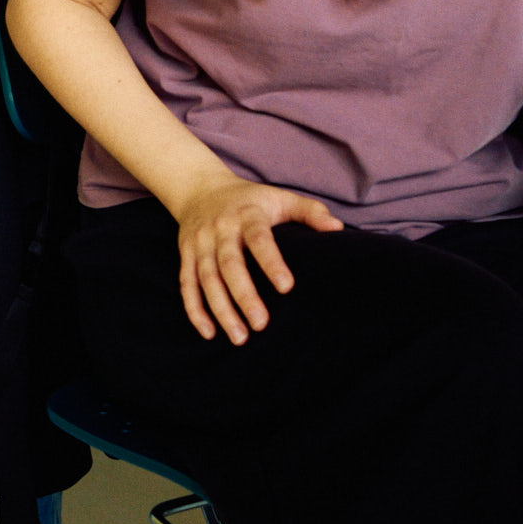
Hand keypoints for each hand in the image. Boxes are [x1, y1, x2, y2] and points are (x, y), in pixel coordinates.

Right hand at [167, 178, 341, 344]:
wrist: (199, 186)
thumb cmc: (249, 199)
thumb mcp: (279, 197)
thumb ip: (309, 211)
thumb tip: (337, 228)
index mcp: (247, 214)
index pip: (258, 238)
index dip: (271, 262)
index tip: (286, 287)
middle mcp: (220, 229)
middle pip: (229, 264)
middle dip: (243, 295)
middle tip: (261, 324)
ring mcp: (200, 242)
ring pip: (206, 278)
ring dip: (220, 309)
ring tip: (240, 337)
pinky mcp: (185, 253)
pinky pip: (187, 284)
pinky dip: (194, 309)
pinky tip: (209, 332)